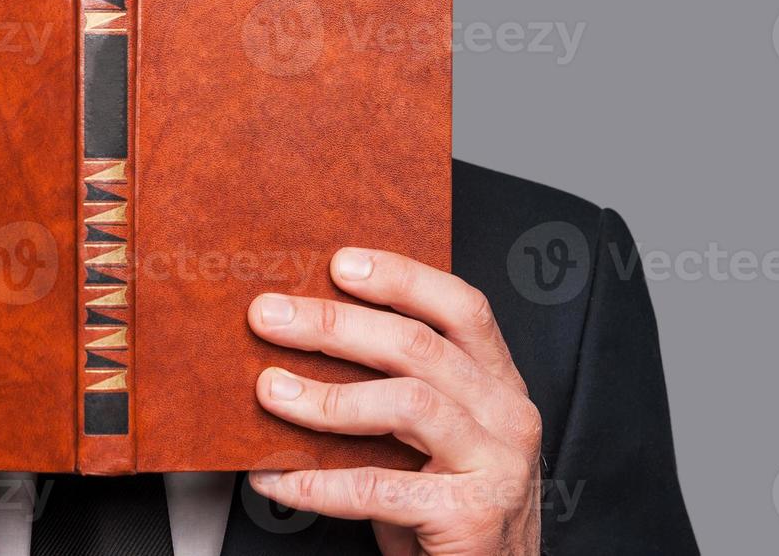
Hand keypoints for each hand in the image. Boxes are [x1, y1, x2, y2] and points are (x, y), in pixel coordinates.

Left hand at [247, 249, 541, 555]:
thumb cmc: (447, 507)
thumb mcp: (429, 437)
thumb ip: (392, 387)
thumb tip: (301, 337)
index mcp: (499, 383)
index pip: (460, 306)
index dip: (401, 278)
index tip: (338, 263)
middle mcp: (508, 414)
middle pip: (418, 346)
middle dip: (335, 325)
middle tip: (270, 317)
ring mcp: (497, 464)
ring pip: (407, 403)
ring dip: (326, 395)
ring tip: (270, 391)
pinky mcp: (473, 515)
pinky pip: (380, 486)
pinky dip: (318, 481)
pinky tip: (276, 477)